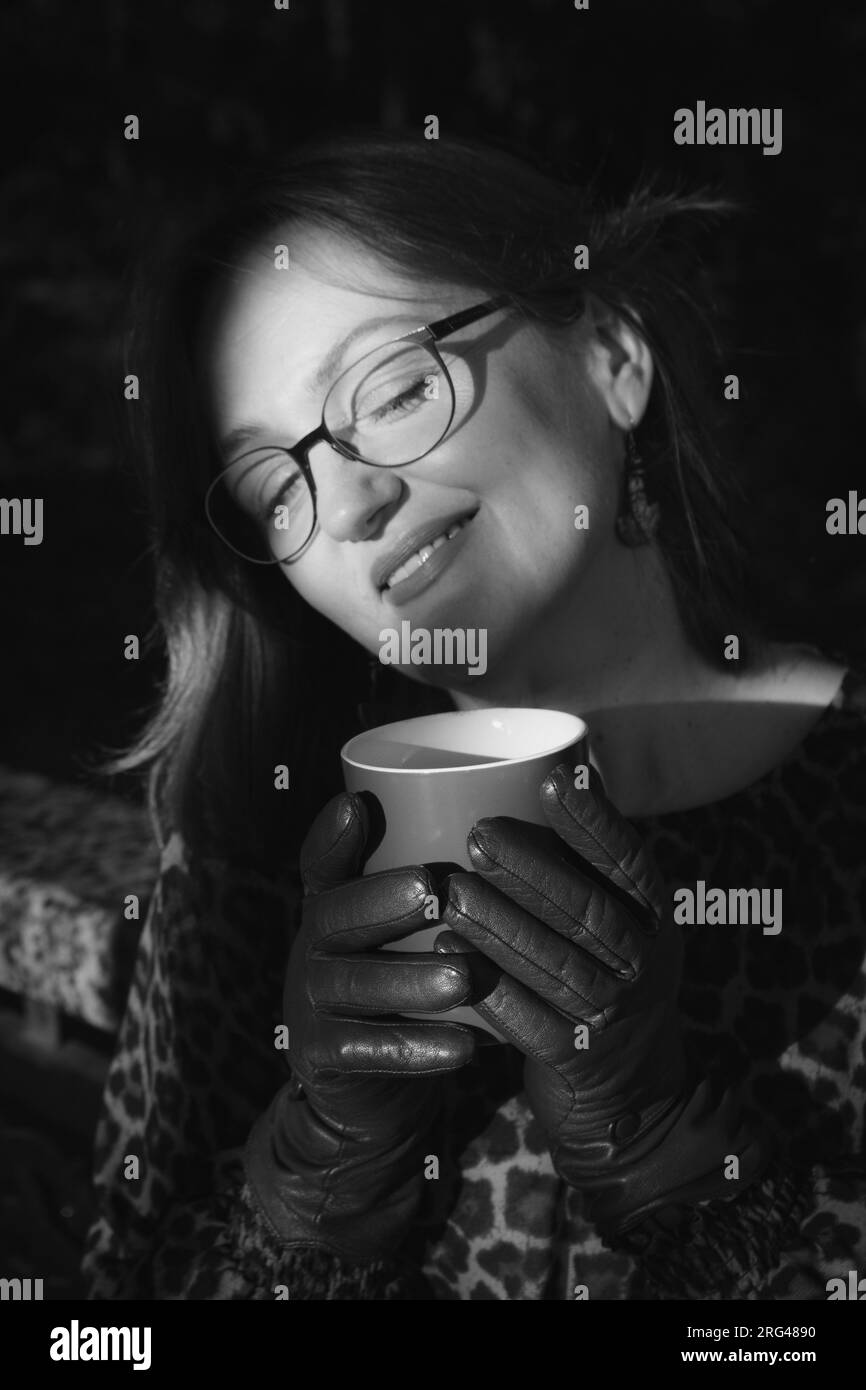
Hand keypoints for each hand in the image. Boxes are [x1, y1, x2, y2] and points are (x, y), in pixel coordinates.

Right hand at [244, 790, 475, 1262]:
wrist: (369, 1094)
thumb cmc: (404, 989)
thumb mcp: (406, 937)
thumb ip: (431, 890)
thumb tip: (506, 826)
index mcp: (330, 908)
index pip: (320, 864)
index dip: (332, 837)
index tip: (357, 805)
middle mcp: (312, 948)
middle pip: (334, 917)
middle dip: (382, 901)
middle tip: (434, 890)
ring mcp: (309, 1003)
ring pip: (353, 985)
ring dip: (410, 980)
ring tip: (465, 978)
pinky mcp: (319, 1057)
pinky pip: (362, 1051)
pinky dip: (413, 1048)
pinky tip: (464, 1047)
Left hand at [440, 763, 765, 1233]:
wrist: (634, 1094)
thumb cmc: (611, 979)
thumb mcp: (625, 924)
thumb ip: (591, 864)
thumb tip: (558, 768)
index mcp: (656, 919)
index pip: (630, 863)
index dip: (595, 822)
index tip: (556, 780)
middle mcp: (643, 965)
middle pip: (588, 913)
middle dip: (532, 871)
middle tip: (479, 834)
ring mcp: (613, 1016)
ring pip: (556, 965)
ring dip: (501, 926)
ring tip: (453, 890)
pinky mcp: (577, 1060)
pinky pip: (530, 1021)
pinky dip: (490, 985)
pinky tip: (448, 949)